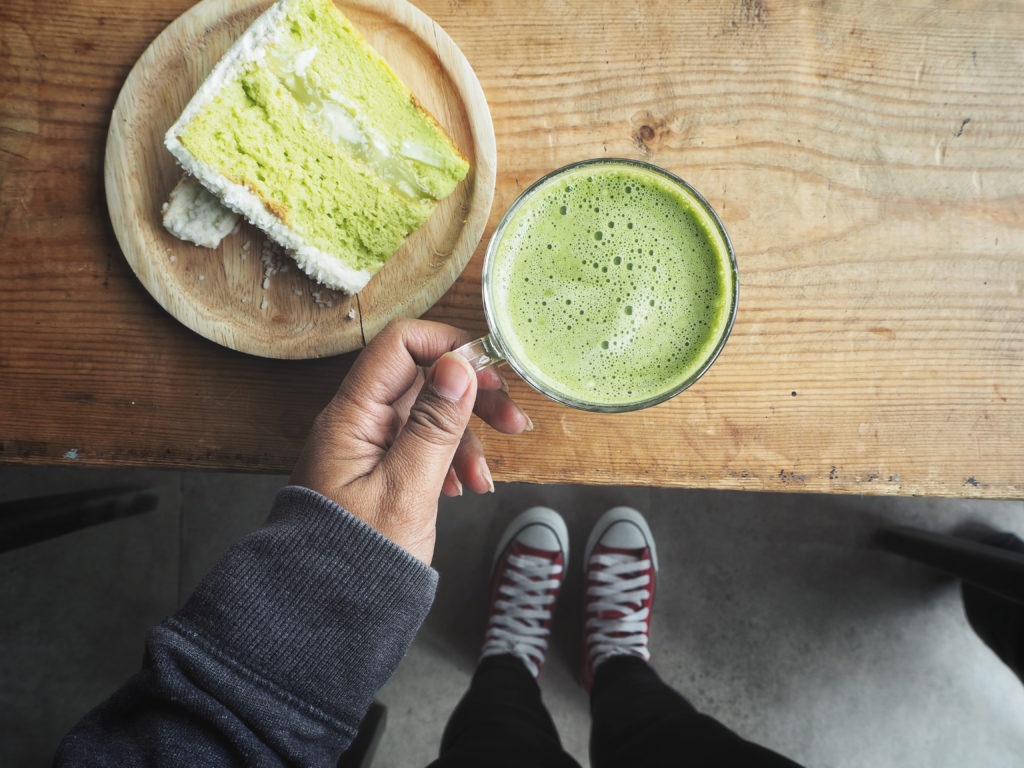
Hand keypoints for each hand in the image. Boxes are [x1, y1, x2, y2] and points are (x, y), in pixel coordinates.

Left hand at [290, 318, 531, 563]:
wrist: (326, 612)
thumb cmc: (357, 559)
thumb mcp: (407, 489)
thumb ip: (434, 425)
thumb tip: (457, 366)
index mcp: (353, 416)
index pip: (399, 345)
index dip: (447, 345)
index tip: (490, 368)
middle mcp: (358, 422)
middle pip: (421, 380)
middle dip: (470, 396)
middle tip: (512, 420)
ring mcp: (368, 446)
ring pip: (427, 416)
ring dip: (466, 438)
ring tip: (484, 478)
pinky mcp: (379, 469)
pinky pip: (421, 446)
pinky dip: (449, 461)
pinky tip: (462, 488)